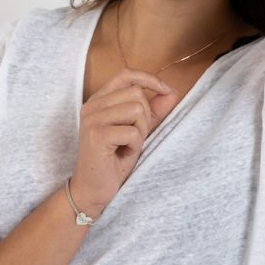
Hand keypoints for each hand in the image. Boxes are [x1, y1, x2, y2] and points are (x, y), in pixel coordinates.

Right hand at [70, 68, 178, 215]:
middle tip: (134, 138)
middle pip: (136, 93)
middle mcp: (92, 106)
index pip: (125, 75)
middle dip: (145, 117)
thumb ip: (152, 111)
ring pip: (136, 110)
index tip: (166, 90)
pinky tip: (123, 154)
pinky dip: (135, 145)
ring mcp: (92, 119)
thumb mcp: (136, 131)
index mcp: (99, 101)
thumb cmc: (113, 160)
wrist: (92, 189)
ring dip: (140, 132)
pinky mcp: (97, 135)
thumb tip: (172, 92)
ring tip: (128, 146)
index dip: (148, 79)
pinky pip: (132, 132)